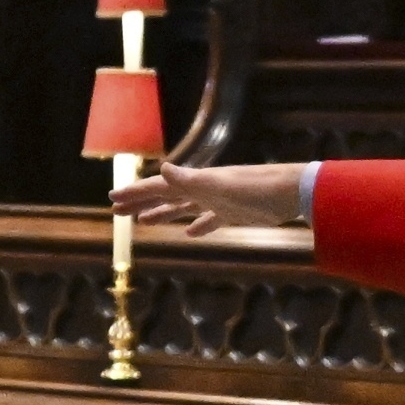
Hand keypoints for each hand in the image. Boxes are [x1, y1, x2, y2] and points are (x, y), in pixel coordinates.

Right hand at [113, 159, 311, 235]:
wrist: (292, 192)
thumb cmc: (256, 188)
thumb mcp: (219, 186)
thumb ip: (190, 180)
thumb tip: (163, 169)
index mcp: (196, 182)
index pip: (158, 187)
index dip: (135, 192)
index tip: (113, 198)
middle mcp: (203, 189)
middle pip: (166, 196)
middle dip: (141, 202)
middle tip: (118, 211)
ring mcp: (218, 201)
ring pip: (184, 208)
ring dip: (163, 214)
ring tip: (143, 221)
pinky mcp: (234, 213)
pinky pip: (209, 220)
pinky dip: (197, 226)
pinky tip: (190, 234)